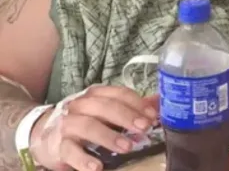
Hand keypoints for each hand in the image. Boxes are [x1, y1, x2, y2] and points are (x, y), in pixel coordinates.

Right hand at [30, 86, 157, 170]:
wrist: (42, 134)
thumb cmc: (83, 120)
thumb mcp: (105, 111)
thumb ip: (130, 107)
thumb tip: (159, 103)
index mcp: (95, 94)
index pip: (118, 93)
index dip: (137, 103)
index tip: (152, 116)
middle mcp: (80, 104)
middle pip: (104, 106)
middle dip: (126, 117)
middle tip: (144, 128)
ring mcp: (67, 124)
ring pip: (88, 126)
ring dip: (110, 136)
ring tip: (128, 147)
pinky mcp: (57, 145)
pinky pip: (70, 151)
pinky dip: (84, 160)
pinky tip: (98, 167)